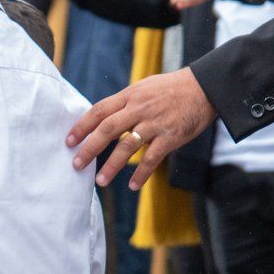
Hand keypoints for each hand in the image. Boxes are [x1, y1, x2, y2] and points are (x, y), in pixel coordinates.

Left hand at [68, 66, 215, 188]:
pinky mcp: (171, 136)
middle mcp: (139, 108)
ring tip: (100, 181)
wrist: (205, 87)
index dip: (82, 126)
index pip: (99, 110)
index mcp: (130, 96)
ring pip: (127, 146)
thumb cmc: (171, 89)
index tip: (68, 141)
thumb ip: (124, 103)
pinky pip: (152, 157)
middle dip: (90, 148)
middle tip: (76, 164)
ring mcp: (155, 122)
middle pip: (108, 129)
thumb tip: (103, 119)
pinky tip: (132, 185)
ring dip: (112, 166)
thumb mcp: (144, 88)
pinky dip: (141, 173)